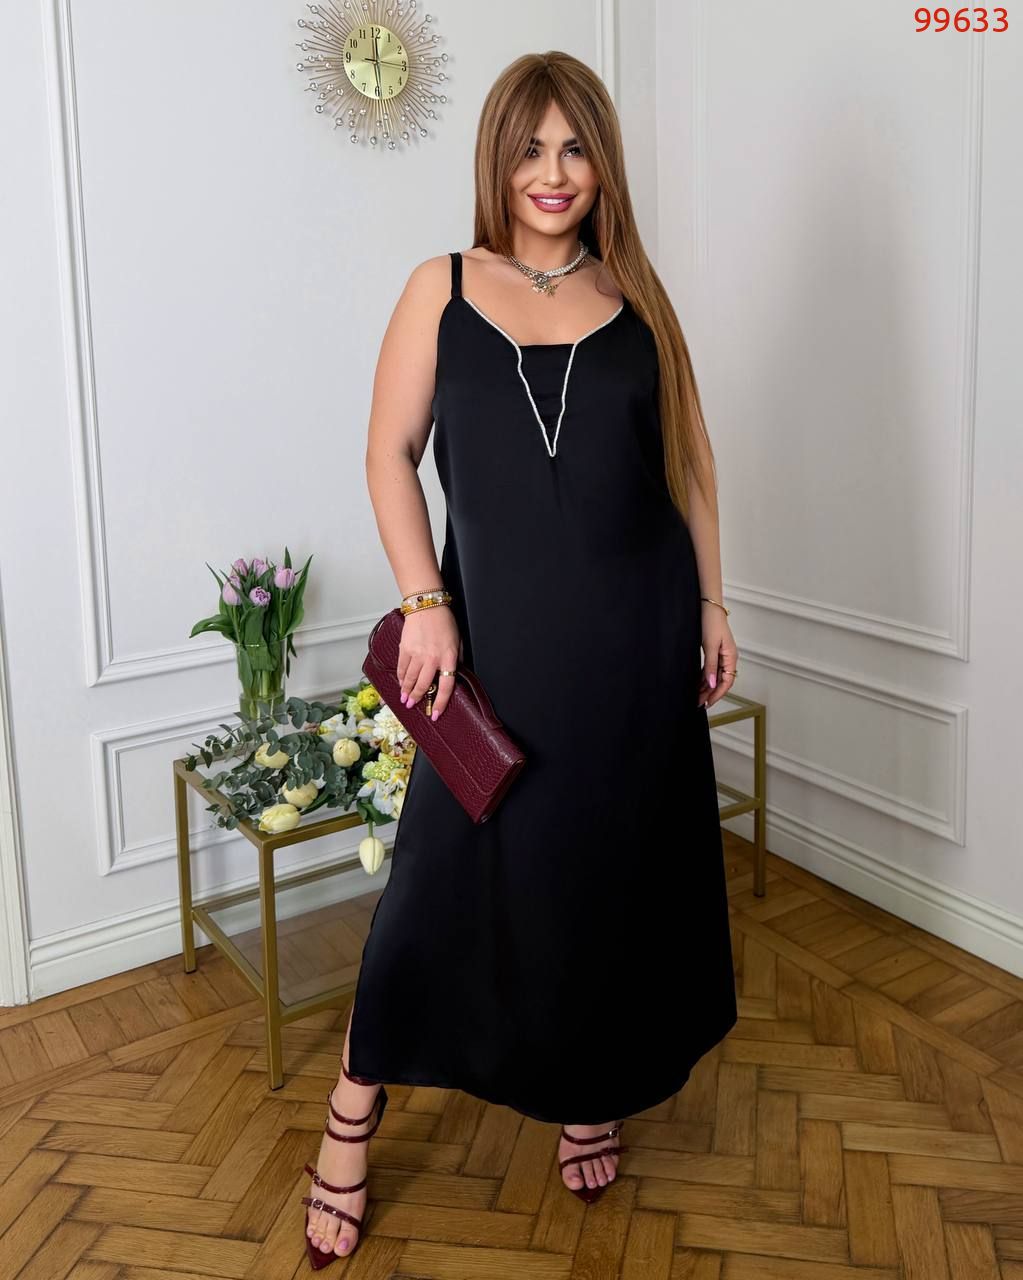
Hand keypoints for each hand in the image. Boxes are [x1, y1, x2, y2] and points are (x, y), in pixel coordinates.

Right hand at [397, 606, 461, 720]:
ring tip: (404, 699)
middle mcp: (433, 658)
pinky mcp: (405, 648)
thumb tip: (454, 673)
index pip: (446, 686)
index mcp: (449, 657)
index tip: (436, 713)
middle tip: (413, 706)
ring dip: (406, 690)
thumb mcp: (458, 641)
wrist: (427, 605)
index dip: (441, 703)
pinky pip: (402, 667)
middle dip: (417, 698)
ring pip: (411, 678)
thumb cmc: (444, 621)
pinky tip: (401, 682)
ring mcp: (417, 654)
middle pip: (424, 685)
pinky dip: (401, 677)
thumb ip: (456, 659)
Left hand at [698, 603, 737, 708]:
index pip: (727, 681)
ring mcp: (721, 655)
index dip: (717, 694)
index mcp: (731, 656)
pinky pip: (711, 669)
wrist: (708, 606)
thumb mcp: (710, 646)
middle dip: (711, 693)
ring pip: (715, 676)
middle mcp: (728, 657)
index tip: (707, 702)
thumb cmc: (711, 622)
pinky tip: (697, 684)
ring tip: (697, 696)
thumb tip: (711, 683)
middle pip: (721, 681)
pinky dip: (705, 677)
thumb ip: (711, 666)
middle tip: (699, 703)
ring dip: (707, 686)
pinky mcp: (714, 652)